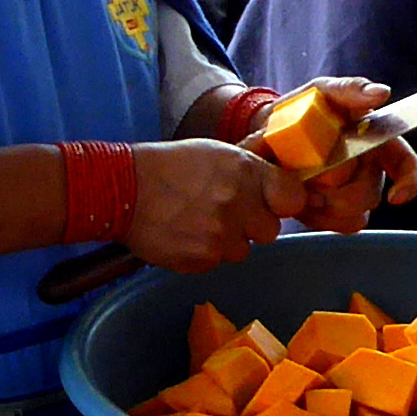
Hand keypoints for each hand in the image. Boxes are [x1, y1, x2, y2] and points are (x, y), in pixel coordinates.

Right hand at [121, 138, 291, 271]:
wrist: (123, 189)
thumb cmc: (169, 166)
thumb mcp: (216, 153)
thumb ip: (250, 172)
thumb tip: (279, 187)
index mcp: (245, 172)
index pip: (292, 197)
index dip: (284, 201)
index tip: (274, 202)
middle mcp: (238, 205)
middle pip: (270, 230)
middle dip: (252, 224)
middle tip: (226, 211)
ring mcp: (220, 237)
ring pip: (242, 250)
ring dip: (227, 240)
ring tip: (198, 221)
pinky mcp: (201, 260)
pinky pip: (215, 262)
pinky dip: (204, 252)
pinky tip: (185, 233)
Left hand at [243, 78, 416, 234]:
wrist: (265, 130)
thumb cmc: (300, 107)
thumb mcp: (321, 90)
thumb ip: (351, 89)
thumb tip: (381, 94)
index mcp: (372, 141)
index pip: (404, 163)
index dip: (409, 182)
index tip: (396, 197)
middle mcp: (365, 170)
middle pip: (371, 196)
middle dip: (344, 195)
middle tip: (313, 182)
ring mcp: (346, 193)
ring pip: (354, 217)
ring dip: (328, 208)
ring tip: (302, 188)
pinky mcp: (326, 211)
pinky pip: (332, 225)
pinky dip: (315, 217)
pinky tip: (299, 199)